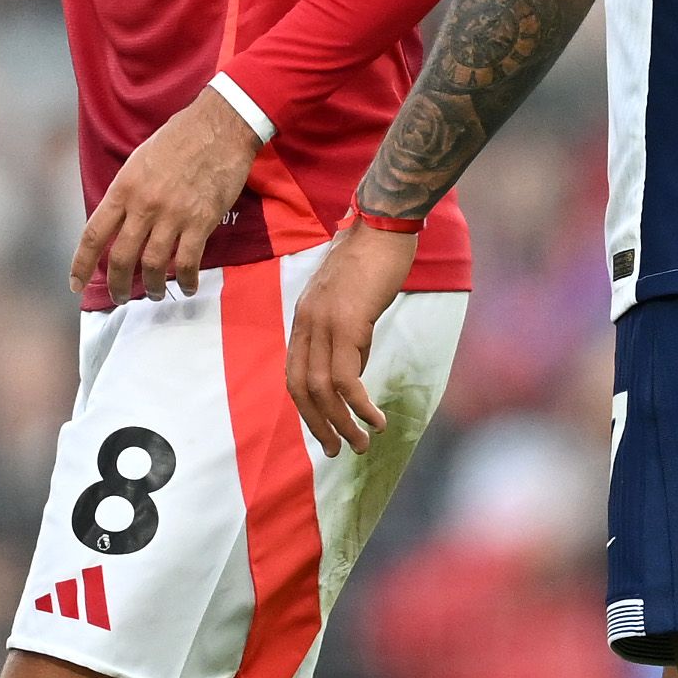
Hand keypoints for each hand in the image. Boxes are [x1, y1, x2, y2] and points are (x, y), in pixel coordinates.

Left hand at [71, 92, 257, 303]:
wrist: (217, 127)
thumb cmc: (176, 139)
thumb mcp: (137, 161)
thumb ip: (126, 193)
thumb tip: (118, 221)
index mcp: (123, 189)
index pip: (93, 234)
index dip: (81, 263)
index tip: (75, 283)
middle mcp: (143, 205)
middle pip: (120, 257)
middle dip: (117, 284)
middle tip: (120, 297)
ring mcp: (173, 215)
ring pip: (154, 264)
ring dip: (152, 286)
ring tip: (153, 294)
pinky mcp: (201, 222)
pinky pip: (189, 261)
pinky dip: (187, 279)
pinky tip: (187, 287)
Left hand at [284, 219, 422, 453]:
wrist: (382, 226)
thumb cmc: (373, 260)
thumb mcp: (353, 303)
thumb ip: (349, 336)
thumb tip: (354, 373)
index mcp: (305, 319)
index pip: (295, 375)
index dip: (307, 409)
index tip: (325, 433)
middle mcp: (306, 323)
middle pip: (301, 388)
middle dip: (319, 425)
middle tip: (339, 451)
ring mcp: (323, 323)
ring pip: (323, 388)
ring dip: (342, 423)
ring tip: (362, 443)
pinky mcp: (347, 322)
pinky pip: (347, 376)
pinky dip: (359, 405)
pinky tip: (376, 419)